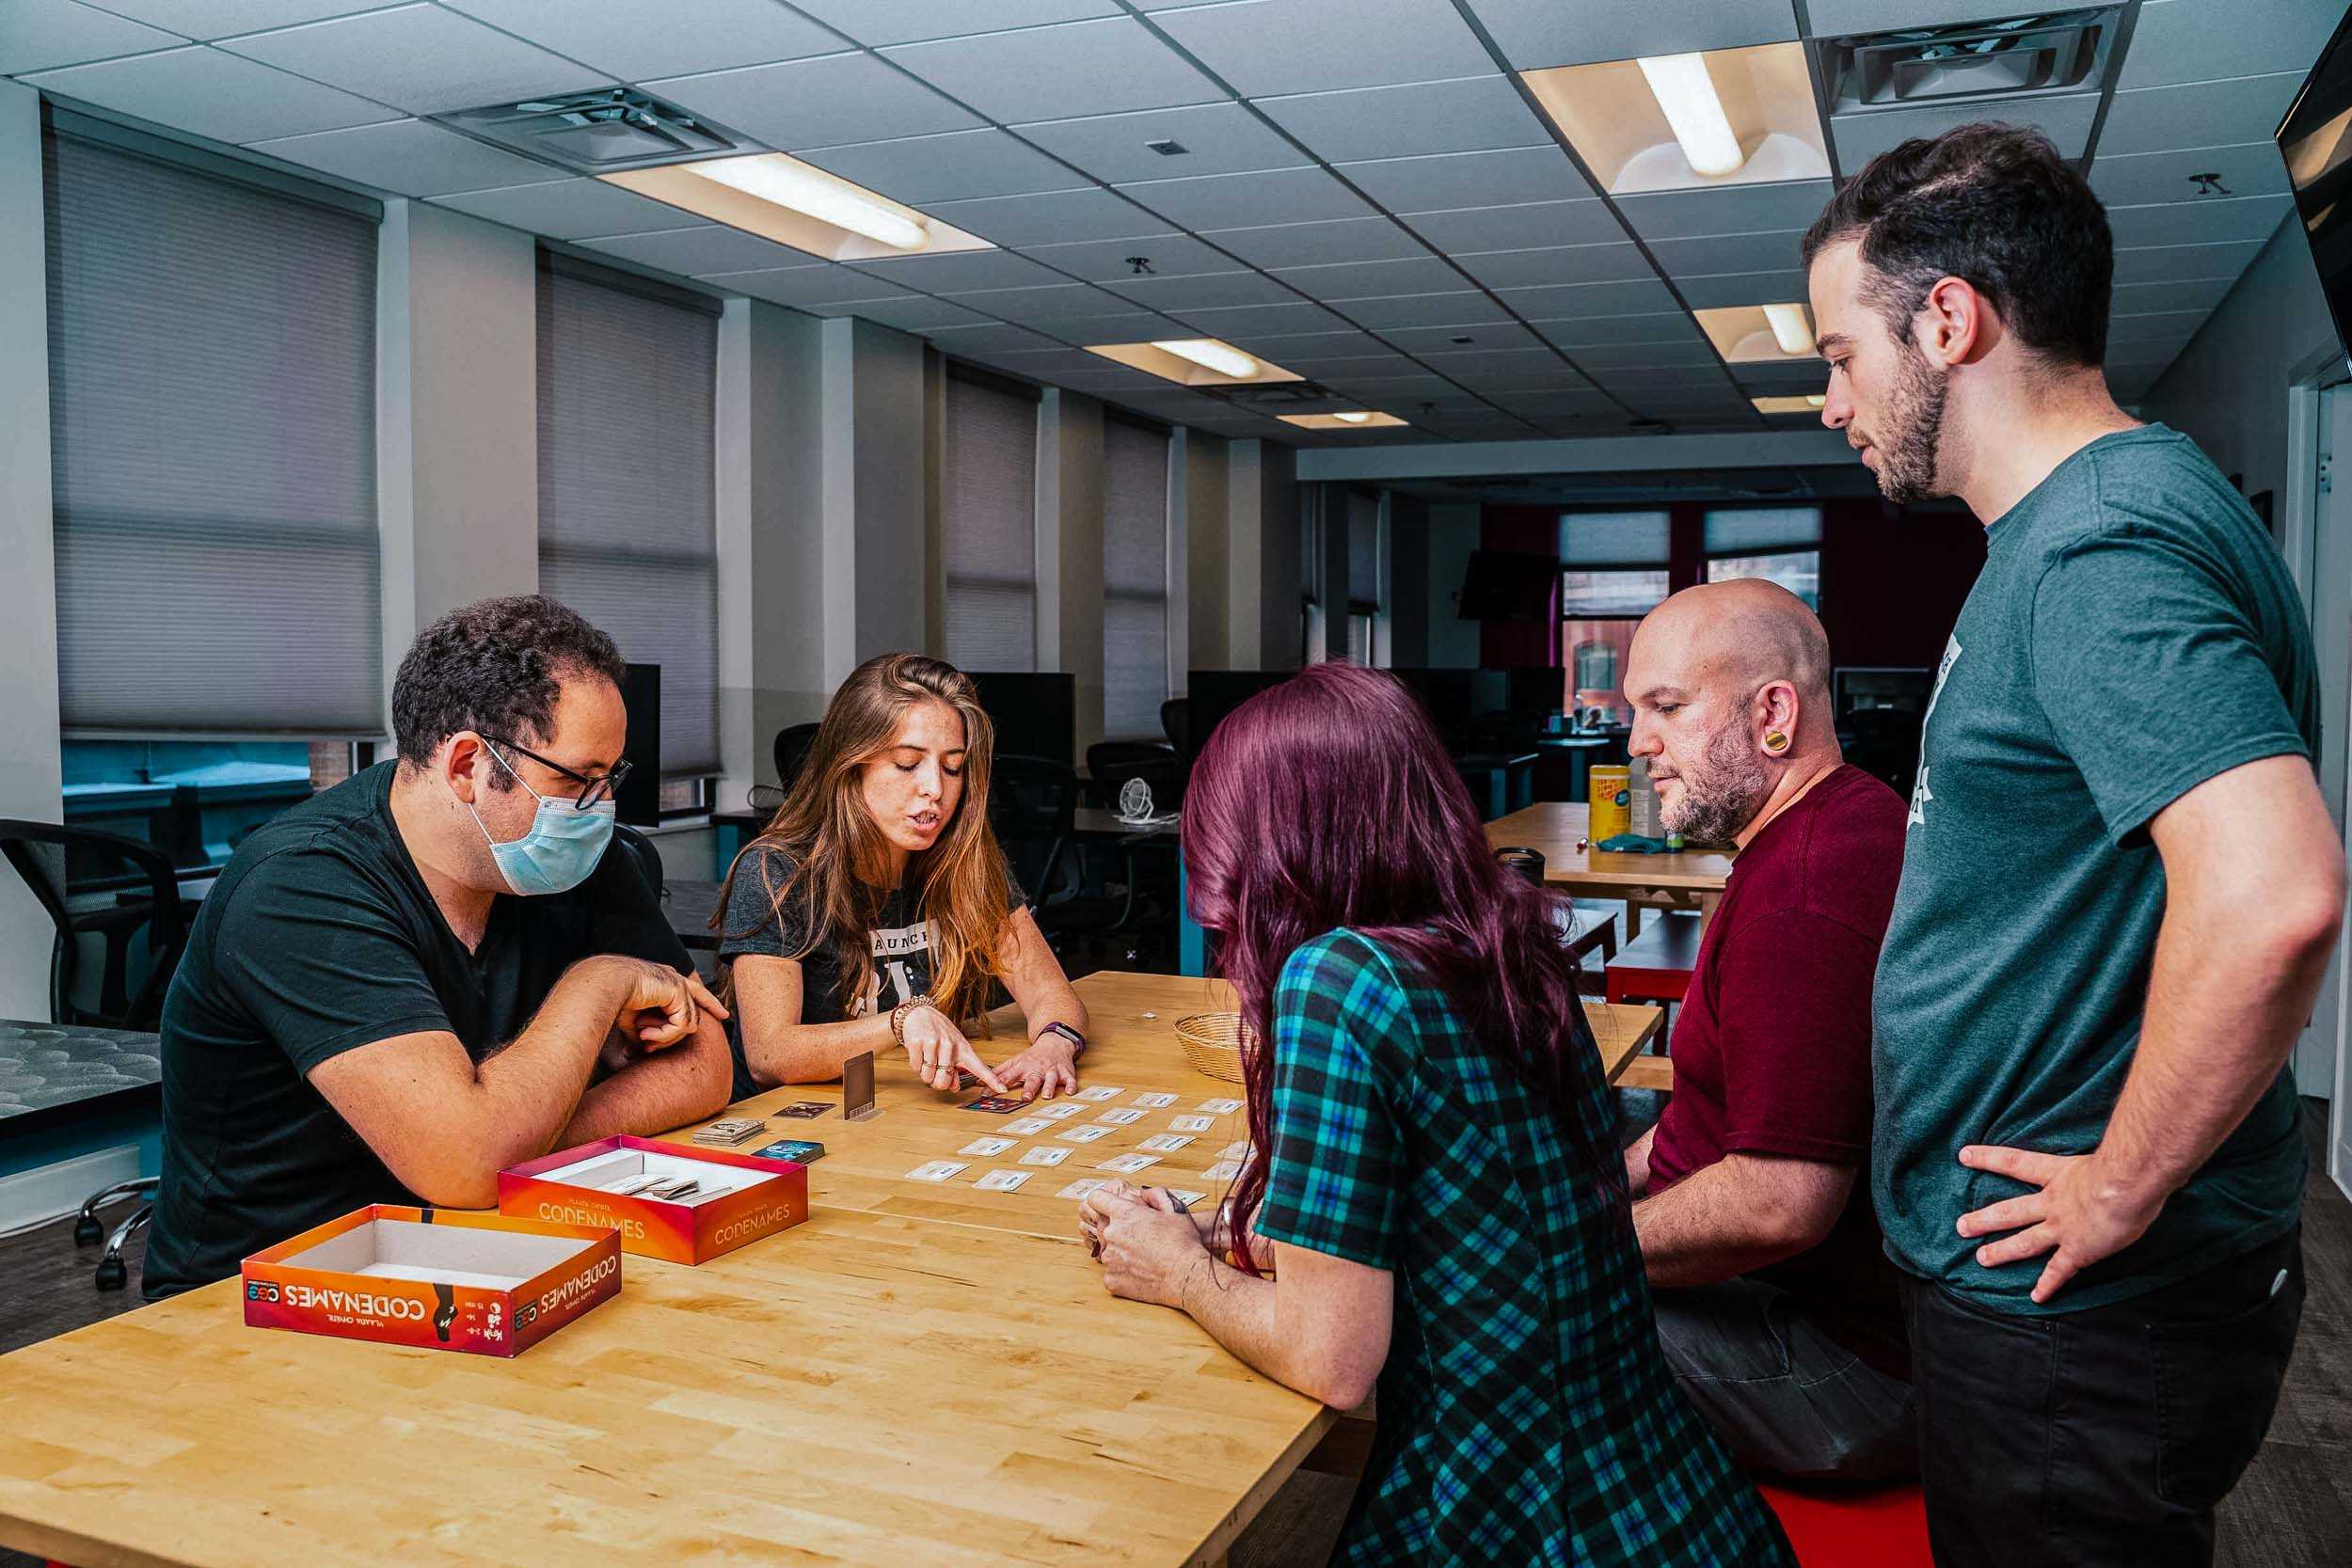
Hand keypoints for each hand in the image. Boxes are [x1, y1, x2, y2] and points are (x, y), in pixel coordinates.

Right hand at [600, 958, 728, 1048]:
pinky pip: (682, 1025)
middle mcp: (675, 979)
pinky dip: (664, 1035)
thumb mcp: (632, 1022)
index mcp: (665, 981)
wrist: (605, 986)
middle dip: (674, 1036)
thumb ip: (644, 1034)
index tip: (724, 1014)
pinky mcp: (679, 992)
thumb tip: (641, 1053)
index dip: (711, 1003)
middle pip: (695, 1013)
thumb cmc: (612, 1001)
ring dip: (664, 1037)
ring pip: (688, 1024)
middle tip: (648, 1048)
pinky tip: (645, 1034)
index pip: (695, 992)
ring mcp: (679, 984)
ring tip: (643, 1038)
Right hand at [899, 1005, 1006, 1095]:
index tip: (1002, 1089)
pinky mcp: (918, 1042)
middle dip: (937, 1082)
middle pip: (944, 1081)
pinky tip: (919, 1052)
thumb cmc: (938, 1032)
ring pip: (928, 1076)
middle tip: (935, 1071)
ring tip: (927, 1057)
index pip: (979, 1066)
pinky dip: (915, 1064)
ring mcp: (934, 1043)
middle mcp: (950, 1045)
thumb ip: (956, 1068)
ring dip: (925, 1072)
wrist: (919, 1012)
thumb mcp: (952, 1048)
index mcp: (963, 1048)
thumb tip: (954, 1087)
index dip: (991, 1079)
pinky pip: (915, 1067)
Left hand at [992, 1034, 1079, 1100]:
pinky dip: (1071, 1085)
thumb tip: (978, 1083)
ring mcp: (1052, 1070)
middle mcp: (1037, 1069)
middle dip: (1029, 1088)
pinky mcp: (1066, 1071)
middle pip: (1032, 1079)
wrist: (1055, 1041)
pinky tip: (1071, 1092)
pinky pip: (1070, 1079)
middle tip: (1025, 1098)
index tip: (987, 1094)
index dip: (997, 1085)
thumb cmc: (1033, 1056)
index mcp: (1023, 1067)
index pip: (1008, 1077)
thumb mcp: (1015, 1061)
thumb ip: (999, 1073)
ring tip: (1047, 1096)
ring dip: (1049, 1087)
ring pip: (1051, 1079)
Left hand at [1086, 1188, 1210, 1308]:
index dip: (1102, 1200)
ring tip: (1144, 1258)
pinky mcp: (1111, 1280)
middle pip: (1103, 1227)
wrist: (1187, 1276)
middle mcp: (1111, 1234)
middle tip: (1140, 1238)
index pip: (1096, 1198)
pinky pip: (1112, 1273)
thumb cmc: (1183, 1243)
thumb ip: (1155, 1194)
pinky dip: (1123, 1273)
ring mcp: (1109, 1259)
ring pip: (1109, 1251)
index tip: (1107, 1206)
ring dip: (1121, 1253)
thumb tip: (1143, 1193)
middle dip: (1118, 1230)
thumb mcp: (1174, 1208)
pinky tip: (1141, 1273)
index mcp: (1124, 1214)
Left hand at [1956, 1144, 2166, 1304]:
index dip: (1988, 1158)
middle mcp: (2054, 1202)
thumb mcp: (2104, 1155)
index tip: (1963, 1155)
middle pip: (2010, 1211)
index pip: (2015, 1162)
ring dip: (2002, 1252)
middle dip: (1984, 1219)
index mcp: (2059, 1174)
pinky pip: (2058, 1272)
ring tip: (1981, 1259)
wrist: (2127, 1185)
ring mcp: (2063, 1228)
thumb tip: (2113, 1157)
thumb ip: (2099, 1159)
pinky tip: (2036, 1297)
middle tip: (1960, 1227)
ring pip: (2025, 1242)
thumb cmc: (2125, 1165)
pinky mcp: (2078, 1251)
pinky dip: (2048, 1286)